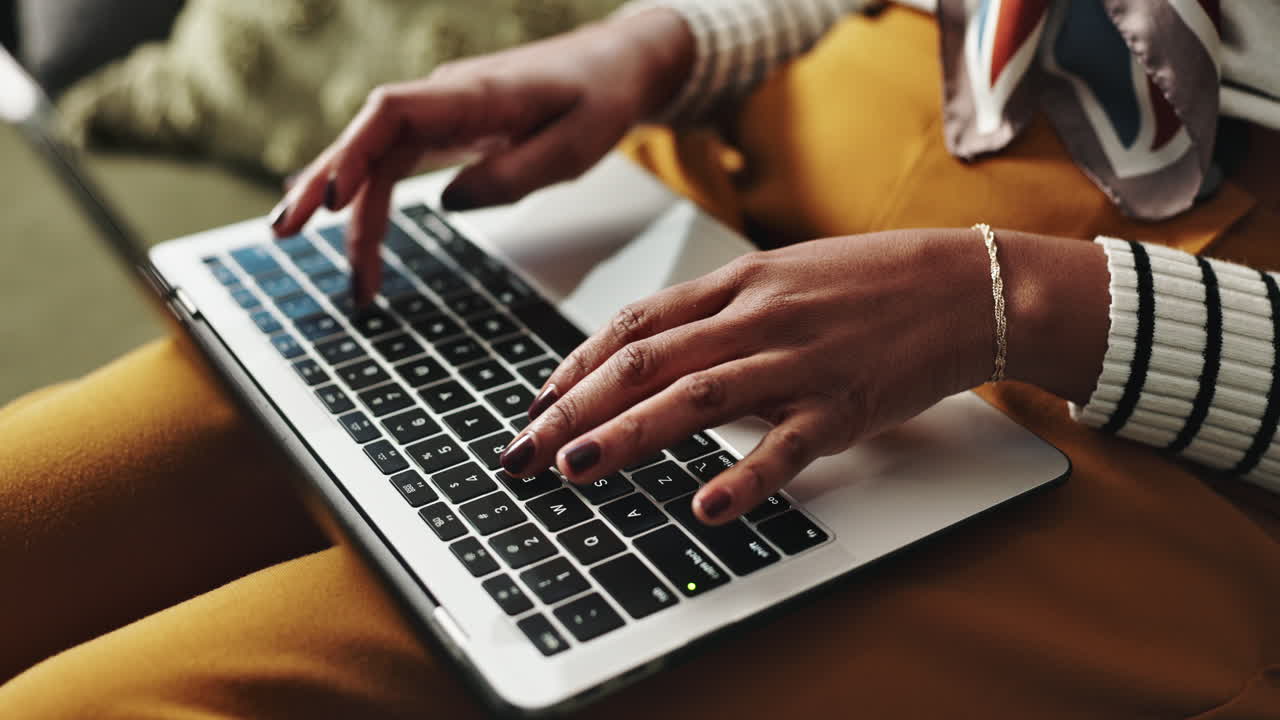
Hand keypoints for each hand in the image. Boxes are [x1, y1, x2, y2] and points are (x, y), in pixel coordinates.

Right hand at [270, 8, 692, 304]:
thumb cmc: (599, 100)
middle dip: (324, 185)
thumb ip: (512, 177)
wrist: (617, 67)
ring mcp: (441, 115)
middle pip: (367, 138)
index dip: (355, 150)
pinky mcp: (447, 131)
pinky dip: (371, 198)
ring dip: (348, 210)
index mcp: (474, 95)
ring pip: (376, 158)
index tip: (334, 196)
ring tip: (345, 276)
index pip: (392, 113)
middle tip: (286, 233)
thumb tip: (447, 203)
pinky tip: (345, 227)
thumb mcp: (573, 148)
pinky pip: (394, 163)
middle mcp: (445, 99)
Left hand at [499, 229, 1109, 523]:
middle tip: (527, 450)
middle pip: (646, 362)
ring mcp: (798, 361)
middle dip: (575, 408)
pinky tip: (706, 508)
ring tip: (577, 469)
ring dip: (628, 434)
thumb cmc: (873, 282)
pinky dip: (744, 478)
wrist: (964, 286)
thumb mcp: (784, 275)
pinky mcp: (842, 405)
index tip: (539, 402)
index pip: (635, 325)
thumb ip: (721, 308)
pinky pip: (786, 446)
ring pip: (697, 396)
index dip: (576, 364)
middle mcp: (756, 318)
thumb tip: (657, 346)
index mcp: (738, 285)